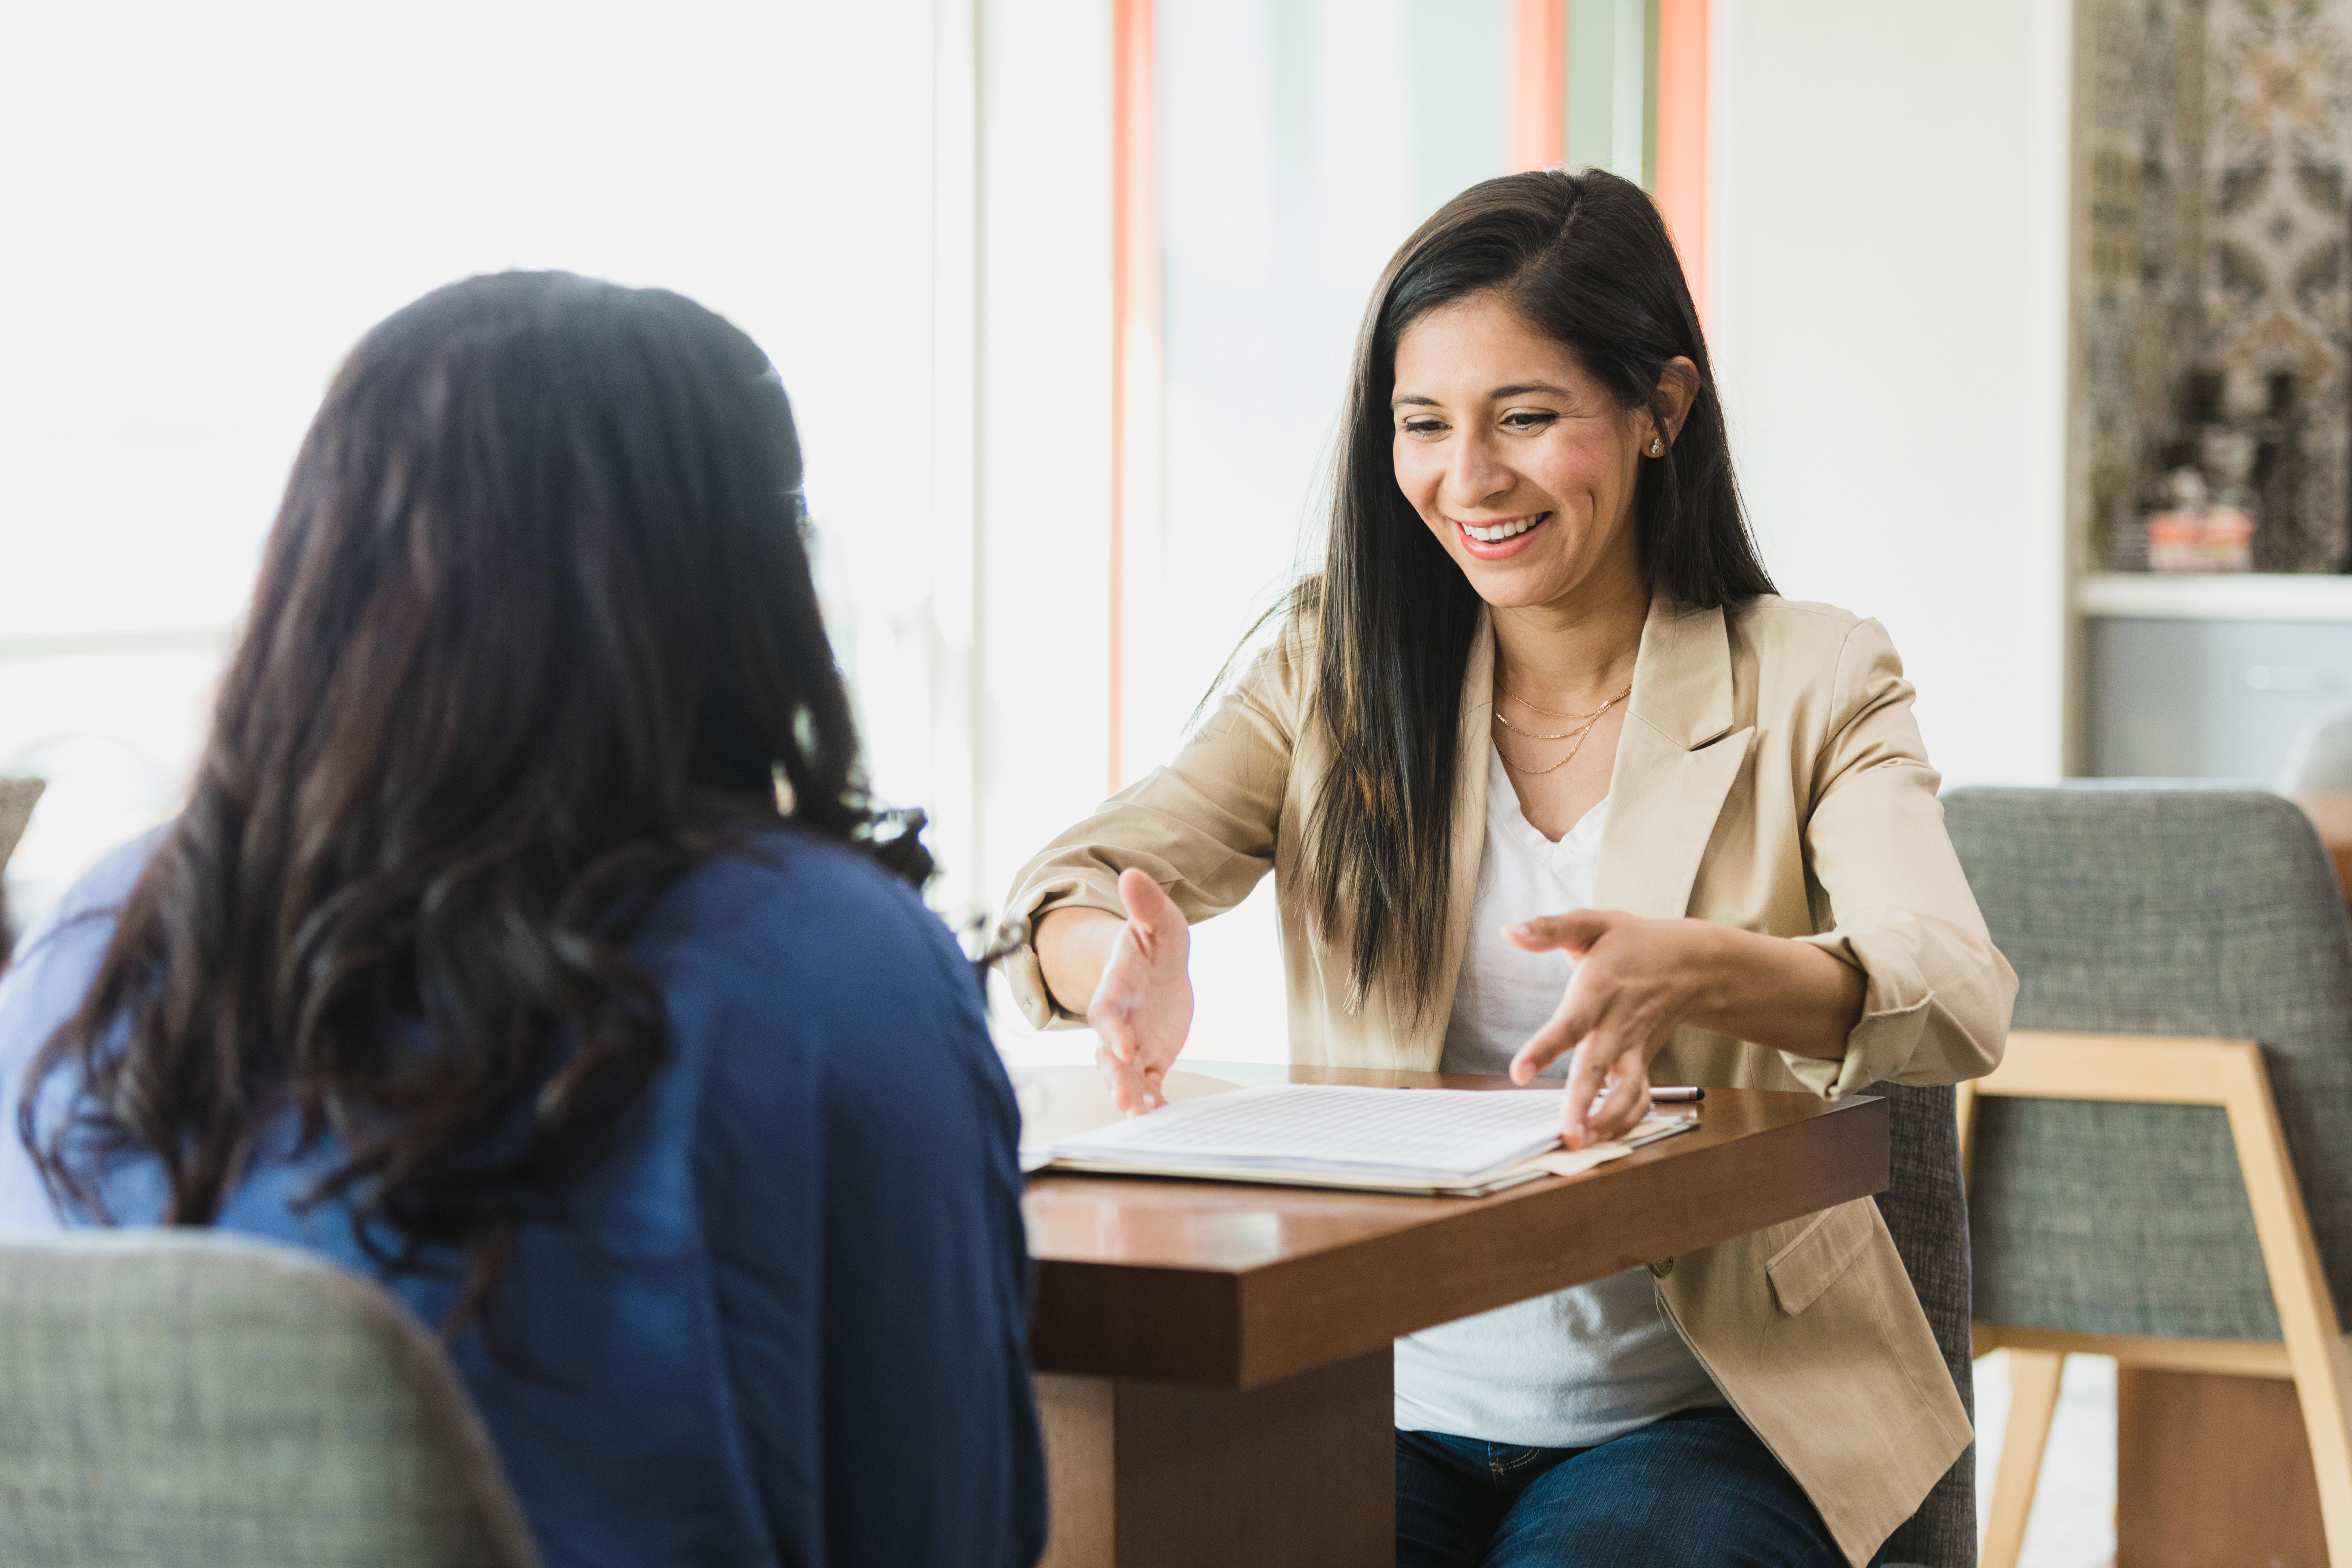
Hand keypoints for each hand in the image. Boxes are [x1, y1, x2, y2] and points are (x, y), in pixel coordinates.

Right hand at [1084, 868, 1194, 1114]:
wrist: (1155, 970)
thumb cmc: (1152, 944)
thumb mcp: (1158, 921)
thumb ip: (1146, 904)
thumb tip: (1133, 874)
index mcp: (1116, 989)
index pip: (1106, 1012)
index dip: (1111, 1030)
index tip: (1121, 1047)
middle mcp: (1119, 1022)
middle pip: (1109, 1053)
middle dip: (1115, 1076)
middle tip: (1124, 1100)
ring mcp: (1132, 1044)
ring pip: (1124, 1075)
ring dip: (1129, 1095)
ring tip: (1138, 1115)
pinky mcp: (1149, 1060)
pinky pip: (1147, 1085)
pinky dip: (1151, 1101)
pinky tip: (1159, 1115)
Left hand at [1505, 910, 1712, 1149]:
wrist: (1692, 962)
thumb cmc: (1633, 942)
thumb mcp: (1592, 924)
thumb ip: (1550, 929)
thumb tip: (1509, 931)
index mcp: (1600, 990)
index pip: (1571, 1023)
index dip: (1545, 1049)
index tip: (1519, 1072)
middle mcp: (1618, 1024)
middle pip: (1599, 1068)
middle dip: (1582, 1104)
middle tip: (1567, 1136)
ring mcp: (1635, 1047)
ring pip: (1626, 1091)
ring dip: (1609, 1120)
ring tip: (1584, 1143)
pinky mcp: (1644, 1061)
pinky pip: (1641, 1097)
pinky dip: (1627, 1119)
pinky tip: (1604, 1136)